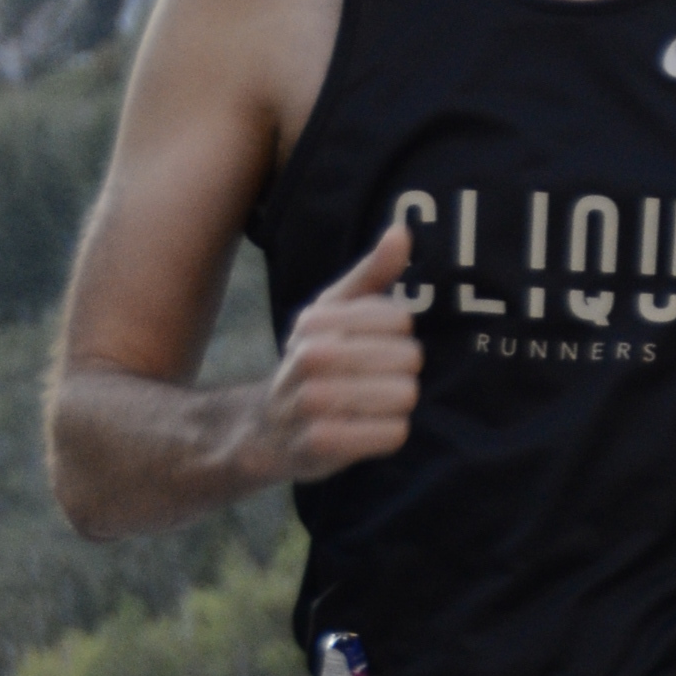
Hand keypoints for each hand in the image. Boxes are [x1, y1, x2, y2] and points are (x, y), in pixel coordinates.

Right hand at [259, 221, 421, 481]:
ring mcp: (314, 402)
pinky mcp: (324, 444)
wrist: (267, 428)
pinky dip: (390, 433)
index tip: (375, 345)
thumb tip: (402, 231)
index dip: (398, 336)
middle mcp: (311, 357)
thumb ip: (371, 272)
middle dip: (401, 372)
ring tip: (372, 405)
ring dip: (397, 404)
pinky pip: (394, 433)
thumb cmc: (313, 362)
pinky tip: (369, 430)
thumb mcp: (334, 311)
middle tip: (375, 381)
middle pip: (408, 358)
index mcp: (316, 320)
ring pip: (404, 395)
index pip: (400, 320)